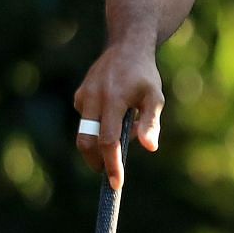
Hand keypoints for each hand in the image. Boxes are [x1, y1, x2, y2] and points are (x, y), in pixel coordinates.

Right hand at [73, 37, 163, 189]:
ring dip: (101, 142)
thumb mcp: (155, 98)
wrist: (126, 48)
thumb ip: (150, 122)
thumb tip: (149, 147)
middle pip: (87, 141)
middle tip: (110, 173)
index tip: (115, 184)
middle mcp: (94, 98)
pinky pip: (87, 120)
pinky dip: (99, 127)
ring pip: (86, 132)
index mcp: (114, 99)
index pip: (109, 140)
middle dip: (97, 162)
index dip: (111, 164)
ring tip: (123, 133)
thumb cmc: (144, 76)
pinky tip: (115, 115)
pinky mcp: (79, 96)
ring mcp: (83, 96)